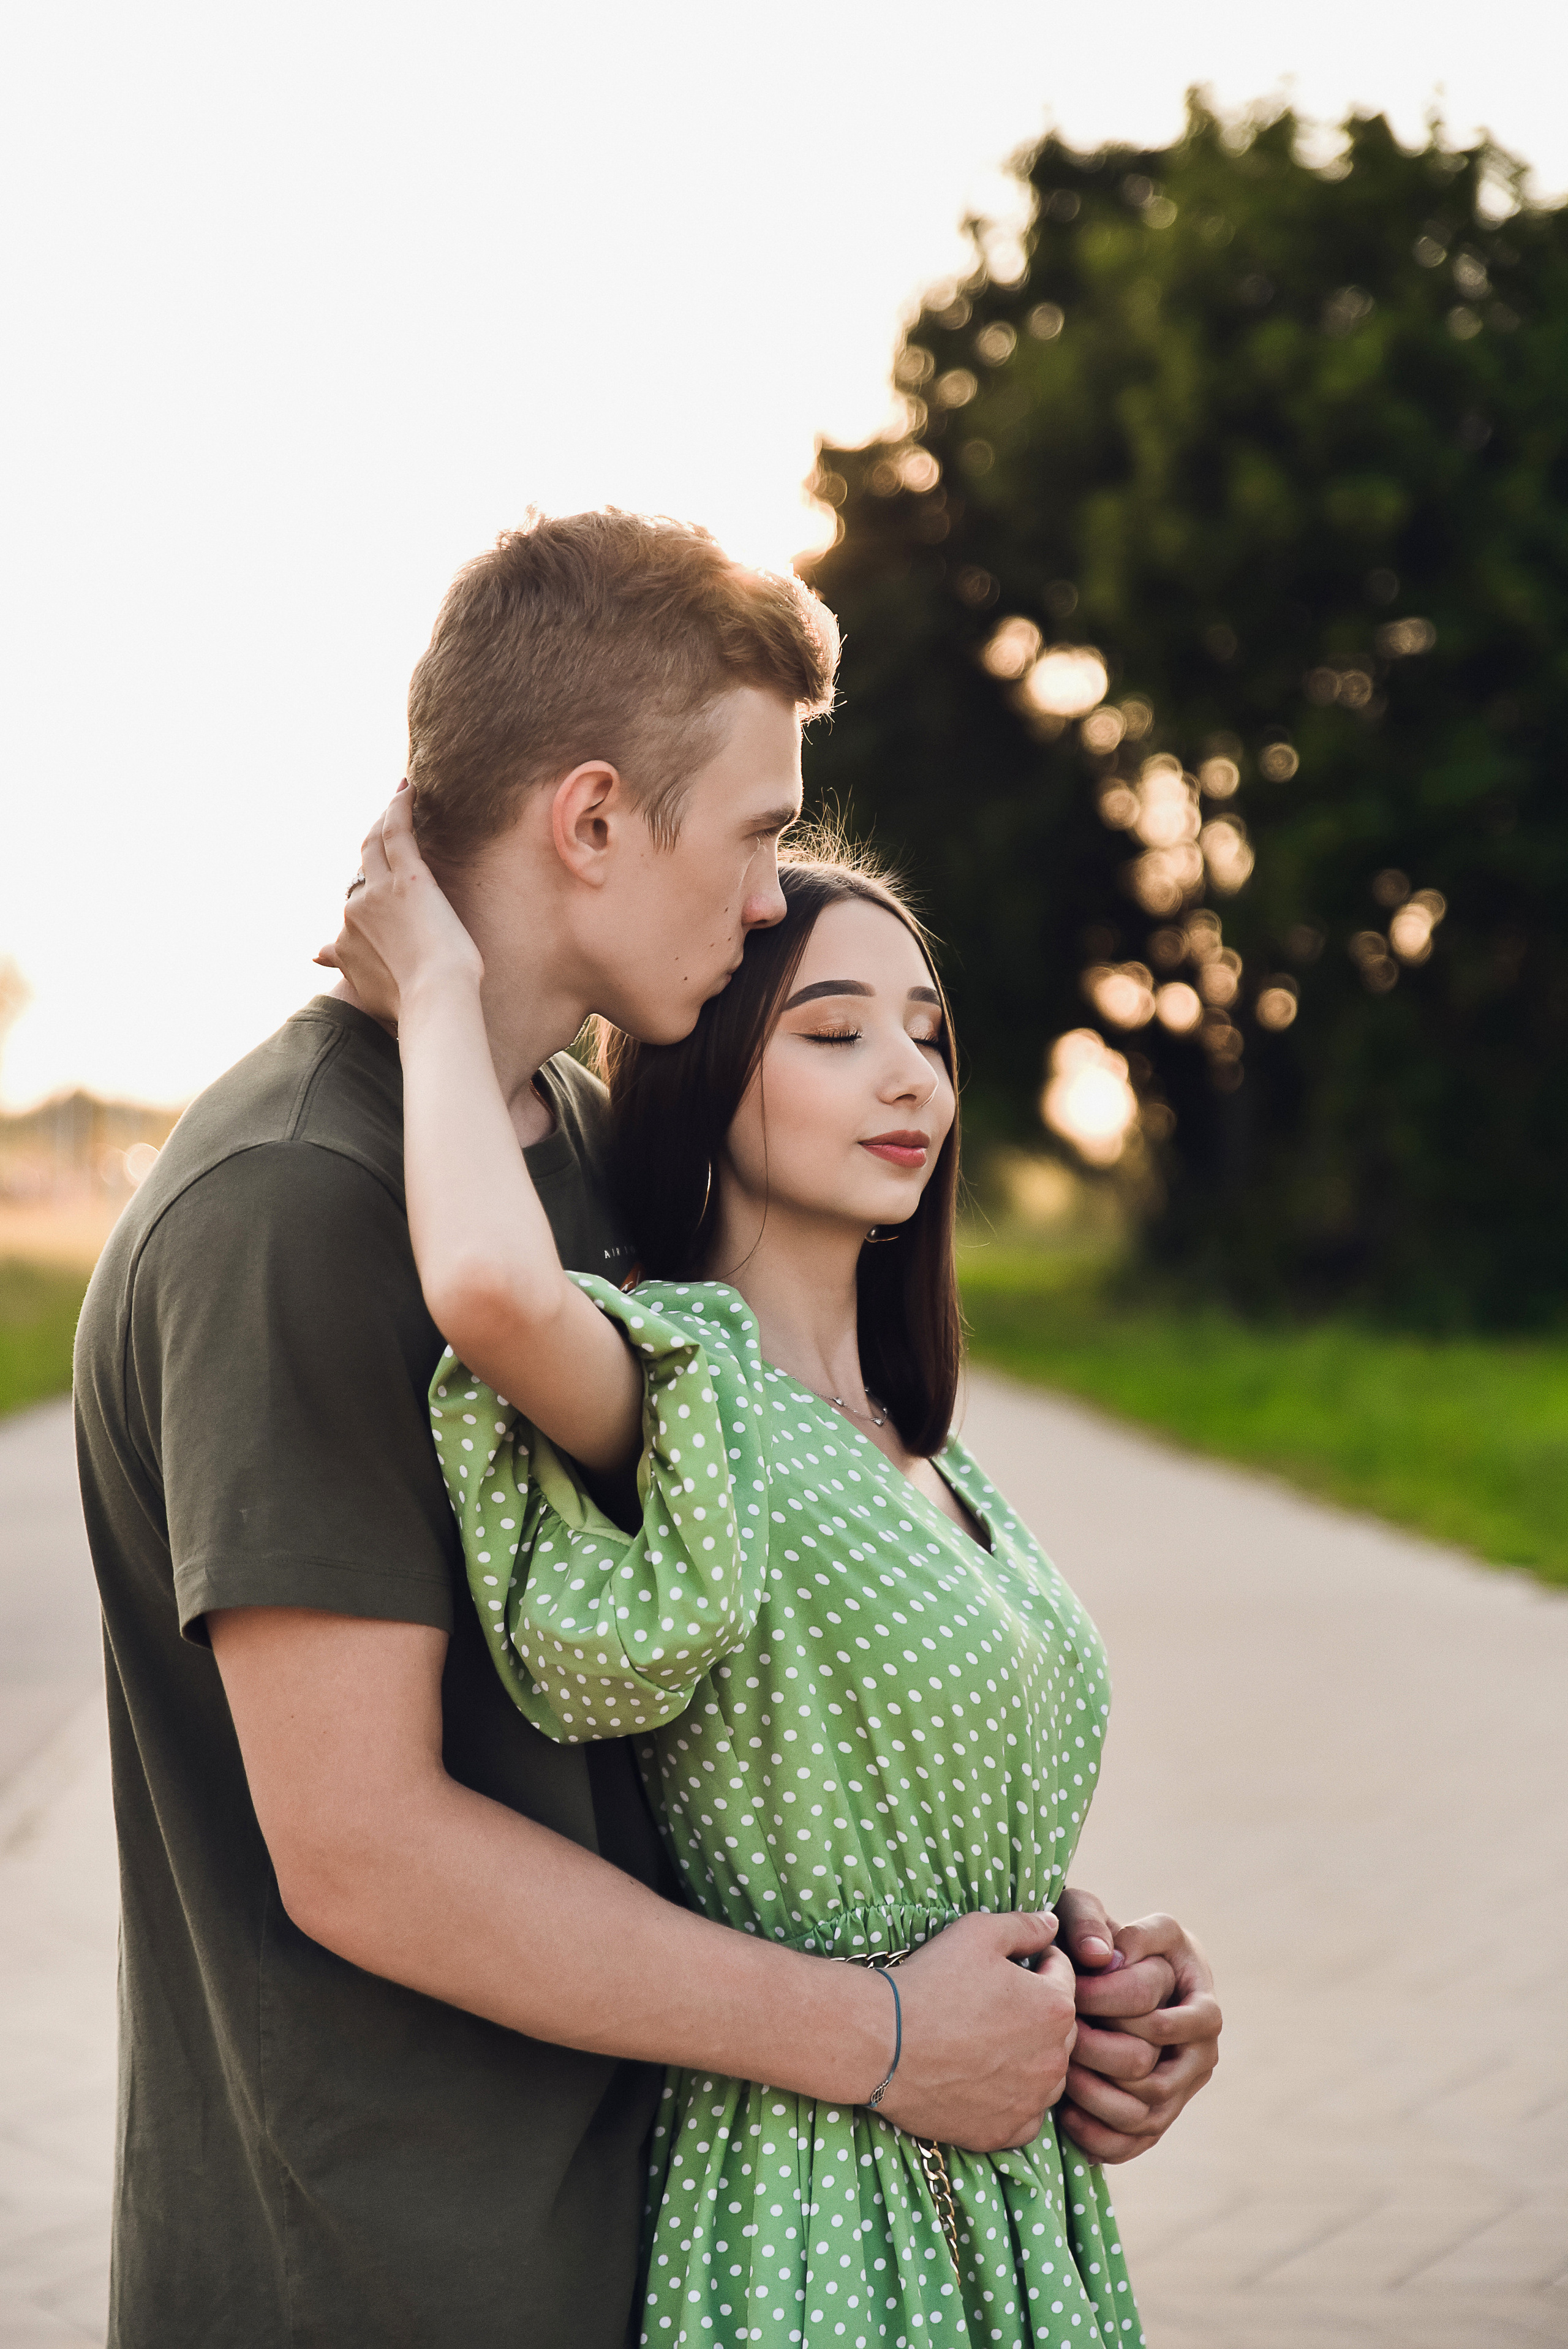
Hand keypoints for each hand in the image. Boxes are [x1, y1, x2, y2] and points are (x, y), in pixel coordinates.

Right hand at [315, 783, 481, 1022]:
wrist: (433, 998)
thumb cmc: (410, 1001)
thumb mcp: (365, 985)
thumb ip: (342, 964)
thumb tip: (314, 955)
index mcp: (346, 935)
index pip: (354, 903)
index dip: (365, 888)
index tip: (376, 880)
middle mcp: (356, 908)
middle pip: (363, 867)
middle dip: (373, 845)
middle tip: (384, 823)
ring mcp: (380, 890)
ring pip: (376, 843)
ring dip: (382, 818)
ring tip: (397, 797)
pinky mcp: (409, 878)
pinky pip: (397, 832)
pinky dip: (399, 807)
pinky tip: (406, 788)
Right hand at [874, 1910, 1077, 2153]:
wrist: (884, 2043)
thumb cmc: (931, 1982)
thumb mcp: (978, 1932)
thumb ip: (1025, 1925)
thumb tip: (1053, 1923)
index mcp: (1056, 2007)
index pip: (1064, 1976)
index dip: (1038, 1963)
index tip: (1010, 1965)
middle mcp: (1054, 2059)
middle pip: (1059, 2028)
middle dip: (1036, 2011)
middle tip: (993, 2003)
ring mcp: (1032, 2101)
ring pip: (1046, 2074)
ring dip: (1029, 2057)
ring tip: (986, 2041)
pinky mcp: (1006, 2132)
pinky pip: (1025, 2115)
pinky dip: (1012, 2099)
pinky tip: (982, 2080)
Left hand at [1053, 1890, 1220, 2164]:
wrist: (1104, 1978)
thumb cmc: (1097, 1940)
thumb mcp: (1090, 1912)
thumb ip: (1092, 1921)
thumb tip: (1102, 1957)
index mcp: (1199, 1999)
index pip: (1157, 2018)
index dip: (1109, 2004)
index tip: (1070, 1988)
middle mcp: (1201, 2048)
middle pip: (1151, 2071)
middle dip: (1097, 2054)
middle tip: (1059, 2036)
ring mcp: (1183, 2087)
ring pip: (1146, 2113)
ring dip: (1096, 2097)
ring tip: (1059, 2072)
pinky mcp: (1159, 2117)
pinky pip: (1134, 2143)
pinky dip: (1100, 2137)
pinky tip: (1066, 2114)